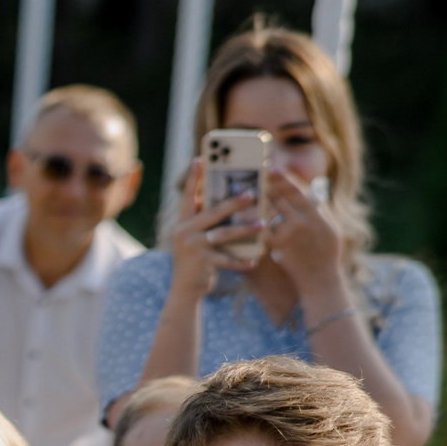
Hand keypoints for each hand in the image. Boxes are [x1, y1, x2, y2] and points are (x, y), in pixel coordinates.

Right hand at [167, 158, 263, 292]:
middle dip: (233, 202)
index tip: (200, 158)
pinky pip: (226, 259)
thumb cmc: (196, 258)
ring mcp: (192, 247)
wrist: (185, 287)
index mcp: (183, 221)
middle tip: (252, 193)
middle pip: (212, 212)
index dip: (194, 177)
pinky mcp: (201, 262)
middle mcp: (184, 231)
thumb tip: (229, 199)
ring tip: (263, 223)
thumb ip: (205, 219)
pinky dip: (241, 261)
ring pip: (222, 234)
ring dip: (244, 228)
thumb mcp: (196, 235)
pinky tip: (255, 260)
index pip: (188, 195)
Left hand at [259, 167, 346, 288]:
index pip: (297, 190)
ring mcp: (288, 233)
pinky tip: (248, 213)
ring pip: (268, 210)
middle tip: (254, 174)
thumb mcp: (330, 227)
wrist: (320, 279)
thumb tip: (311, 188)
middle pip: (279, 197)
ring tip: (248, 192)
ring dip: (259, 201)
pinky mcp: (277, 245)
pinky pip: (263, 227)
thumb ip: (320, 208)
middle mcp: (302, 221)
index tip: (272, 168)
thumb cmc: (327, 252)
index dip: (283, 177)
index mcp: (316, 214)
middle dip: (266, 185)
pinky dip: (256, 219)